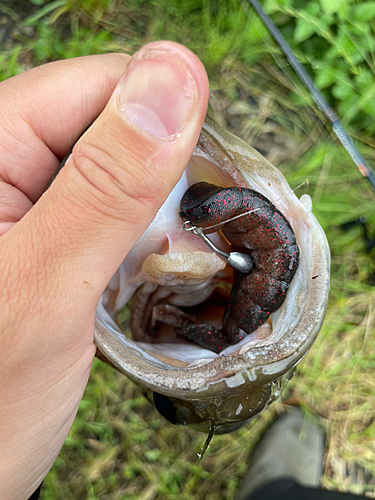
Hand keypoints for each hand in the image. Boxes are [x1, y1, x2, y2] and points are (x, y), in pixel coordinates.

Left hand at [0, 41, 208, 499]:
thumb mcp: (47, 285)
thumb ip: (108, 183)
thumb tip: (173, 76)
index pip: (92, 86)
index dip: (160, 117)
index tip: (211, 173)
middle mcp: (1, 165)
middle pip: (108, 125)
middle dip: (161, 170)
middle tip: (187, 233)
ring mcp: (27, 202)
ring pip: (118, 170)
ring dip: (155, 208)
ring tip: (166, 258)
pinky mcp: (47, 234)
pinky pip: (110, 210)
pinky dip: (142, 234)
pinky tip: (148, 267)